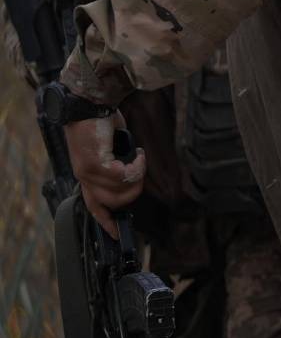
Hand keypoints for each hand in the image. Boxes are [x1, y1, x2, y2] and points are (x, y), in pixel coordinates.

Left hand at [65, 112, 145, 234]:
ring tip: (139, 157)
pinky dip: (138, 166)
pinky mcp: (95, 164)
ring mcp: (88, 172)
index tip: (117, 234)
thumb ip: (116, 163)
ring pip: (121, 191)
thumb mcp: (108, 147)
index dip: (106, 222)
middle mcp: (84, 177)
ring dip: (138, 175)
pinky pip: (124, 176)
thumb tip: (131, 172)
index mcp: (86, 175)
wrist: (89, 103)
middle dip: (134, 191)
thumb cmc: (99, 120)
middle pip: (113, 203)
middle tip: (140, 171)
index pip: (94, 206)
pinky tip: (139, 153)